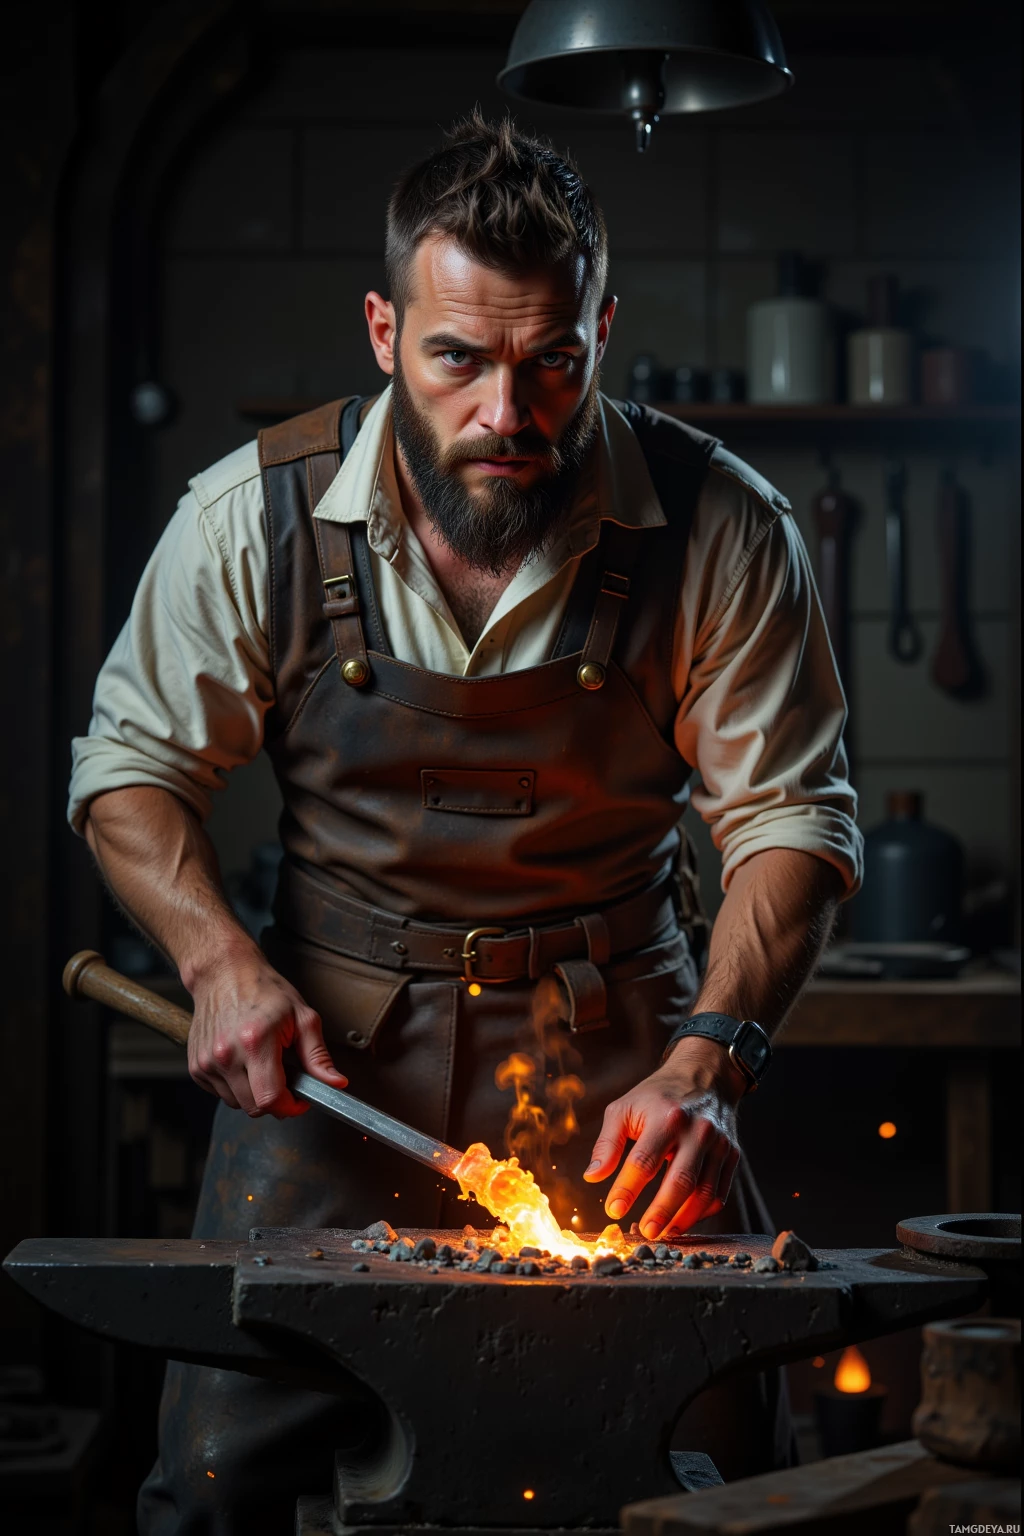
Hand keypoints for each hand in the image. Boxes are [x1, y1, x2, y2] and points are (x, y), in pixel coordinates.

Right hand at [186, 940, 347, 1117]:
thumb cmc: (264, 990)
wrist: (223, 973)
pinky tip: (243, 1062)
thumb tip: (336, 1084)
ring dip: (254, 1093)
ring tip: (262, 1063)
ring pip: (237, 1104)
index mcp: (255, 1042)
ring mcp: (207, 1062)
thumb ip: (318, 1056)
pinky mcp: (196, 1067)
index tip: (300, 1100)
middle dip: (275, 1100)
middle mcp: (226, 1055)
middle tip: (284, 1075)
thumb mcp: (302, 1017)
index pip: (271, 1100)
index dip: (291, 1107)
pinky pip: (221, 1094)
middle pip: (254, 1107)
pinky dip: (235, 1086)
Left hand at [583, 1039, 744, 1239]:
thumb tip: (592, 1176)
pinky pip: (719, 1193)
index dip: (627, 1190)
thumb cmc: (658, 1095)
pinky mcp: (732, 1155)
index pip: (644, 1161)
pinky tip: (683, 1219)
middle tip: (644, 1233)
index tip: (613, 1211)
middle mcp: (698, 1131)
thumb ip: (607, 1143)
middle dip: (660, 1212)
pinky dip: (702, 1212)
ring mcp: (719, 1144)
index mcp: (667, 1117)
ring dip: (682, 1219)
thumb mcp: (624, 1108)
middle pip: (680, 1181)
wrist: (706, 1075)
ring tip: (662, 1233)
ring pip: (704, 1193)